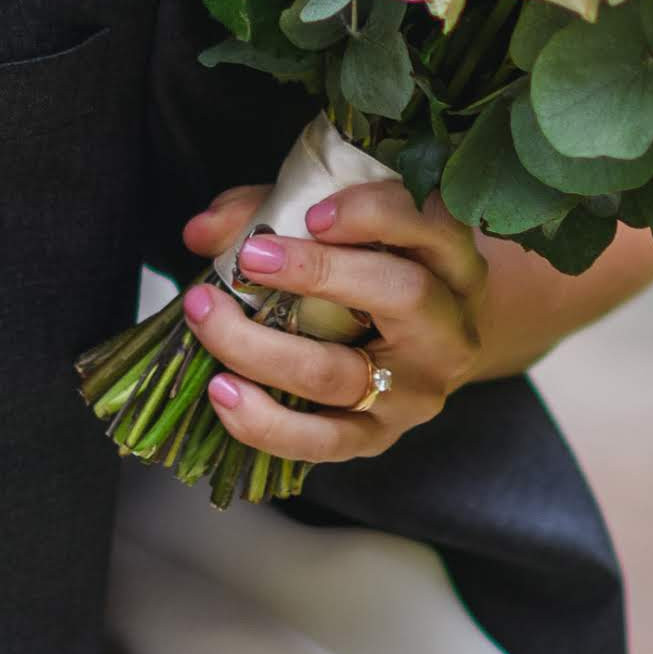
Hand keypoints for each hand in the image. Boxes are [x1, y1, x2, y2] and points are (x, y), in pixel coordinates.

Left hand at [173, 175, 488, 464]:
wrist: (423, 348)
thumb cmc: (371, 271)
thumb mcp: (335, 227)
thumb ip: (270, 213)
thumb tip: (200, 231)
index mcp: (452, 258)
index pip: (430, 225)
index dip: (373, 216)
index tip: (312, 215)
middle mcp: (448, 326)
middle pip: (402, 295)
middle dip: (318, 274)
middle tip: (249, 261)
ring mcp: (417, 390)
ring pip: (341, 374)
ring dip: (261, 349)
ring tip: (207, 320)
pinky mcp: (380, 437)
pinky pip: (323, 440)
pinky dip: (266, 422)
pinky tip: (223, 393)